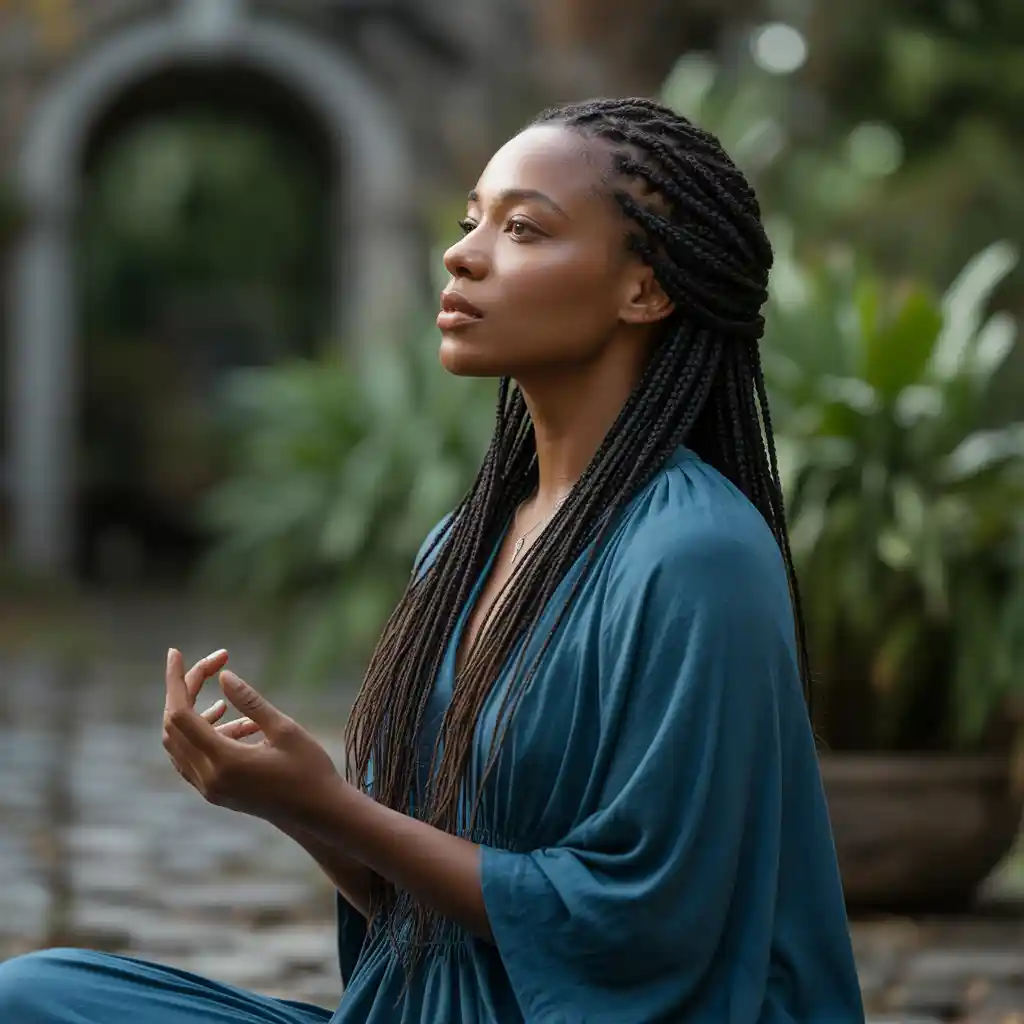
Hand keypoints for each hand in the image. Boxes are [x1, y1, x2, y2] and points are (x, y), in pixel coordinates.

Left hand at [162, 648, 341, 821]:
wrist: (318, 813)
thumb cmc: (309, 768)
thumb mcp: (284, 729)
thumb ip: (251, 702)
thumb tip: (223, 677)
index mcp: (224, 761)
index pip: (181, 715)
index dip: (176, 681)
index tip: (176, 653)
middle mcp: (208, 778)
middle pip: (174, 727)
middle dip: (185, 692)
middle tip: (211, 668)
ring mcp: (209, 789)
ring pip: (178, 745)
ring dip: (191, 715)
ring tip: (224, 701)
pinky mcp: (215, 793)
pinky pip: (192, 759)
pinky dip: (200, 735)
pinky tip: (229, 721)